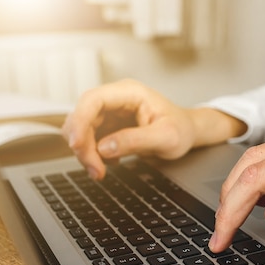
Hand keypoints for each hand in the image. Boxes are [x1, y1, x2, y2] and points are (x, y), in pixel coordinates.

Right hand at [62, 79, 245, 179]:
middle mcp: (116, 99)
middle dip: (82, 145)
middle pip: (82, 116)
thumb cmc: (182, 129)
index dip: (79, 121)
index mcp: (130, 93)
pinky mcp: (108, 127)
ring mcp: (110, 112)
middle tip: (95, 170)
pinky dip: (92, 155)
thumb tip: (104, 148)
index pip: (93, 100)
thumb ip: (136, 141)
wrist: (188, 132)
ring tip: (100, 171)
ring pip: (81, 130)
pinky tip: (111, 163)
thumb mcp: (166, 138)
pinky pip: (89, 140)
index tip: (77, 145)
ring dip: (85, 153)